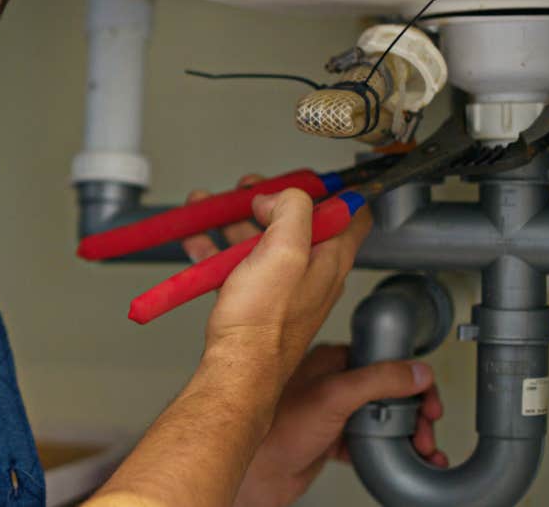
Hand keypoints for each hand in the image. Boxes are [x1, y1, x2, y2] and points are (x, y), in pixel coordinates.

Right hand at [183, 174, 372, 386]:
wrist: (236, 369)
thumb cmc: (262, 324)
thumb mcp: (284, 251)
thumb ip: (292, 211)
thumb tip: (279, 198)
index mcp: (330, 259)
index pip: (350, 213)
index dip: (328, 189)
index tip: (301, 179)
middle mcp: (312, 274)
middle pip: (298, 222)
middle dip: (269, 199)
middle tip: (248, 190)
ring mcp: (283, 288)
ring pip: (262, 242)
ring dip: (235, 220)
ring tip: (210, 208)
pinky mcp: (256, 302)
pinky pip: (238, 265)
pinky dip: (217, 248)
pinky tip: (197, 241)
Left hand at [232, 344, 446, 506]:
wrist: (255, 472)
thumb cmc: (276, 429)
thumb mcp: (333, 396)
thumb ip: (377, 381)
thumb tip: (416, 371)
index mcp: (330, 361)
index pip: (384, 360)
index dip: (412, 381)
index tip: (429, 401)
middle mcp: (332, 383)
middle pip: (389, 392)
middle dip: (415, 414)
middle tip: (426, 433)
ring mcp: (333, 412)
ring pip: (383, 418)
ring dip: (408, 434)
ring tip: (424, 450)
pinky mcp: (332, 439)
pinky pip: (372, 442)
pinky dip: (394, 451)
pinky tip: (408, 460)